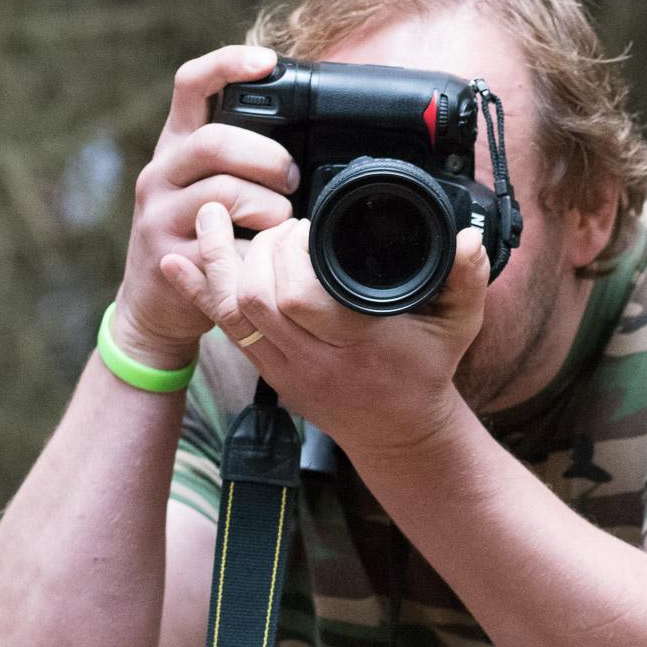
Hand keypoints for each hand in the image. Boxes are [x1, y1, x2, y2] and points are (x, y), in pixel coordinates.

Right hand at [111, 46, 297, 369]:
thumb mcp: (209, 185)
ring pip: (224, 192)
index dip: (227, 65)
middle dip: (267, 156)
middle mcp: (160, 172)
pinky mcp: (171, 256)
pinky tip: (264, 253)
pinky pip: (226, 244)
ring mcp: (160, 214)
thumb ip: (241, 157)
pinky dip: (258, 248)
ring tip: (281, 223)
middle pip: (215, 141)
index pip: (190, 84)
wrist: (153, 303)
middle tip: (290, 177)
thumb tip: (308, 132)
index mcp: (176, 144)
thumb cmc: (198, 235)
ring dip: (270, 207)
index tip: (267, 62)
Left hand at [162, 204, 489, 456]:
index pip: (302, 299)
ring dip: (217, 263)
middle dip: (260, 251)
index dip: (293, 255)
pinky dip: (198, 293)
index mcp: (358, 343)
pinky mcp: (268, 370)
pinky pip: (224, 330)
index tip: (308, 225)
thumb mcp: (460, 324)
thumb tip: (468, 239)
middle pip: (259, 301)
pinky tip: (177, 261)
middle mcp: (315, 360)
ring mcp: (285, 369)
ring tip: (212, 216)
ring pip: (232, 315)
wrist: (400, 431)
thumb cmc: (426, 369)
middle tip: (277, 221)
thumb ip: (467, 279)